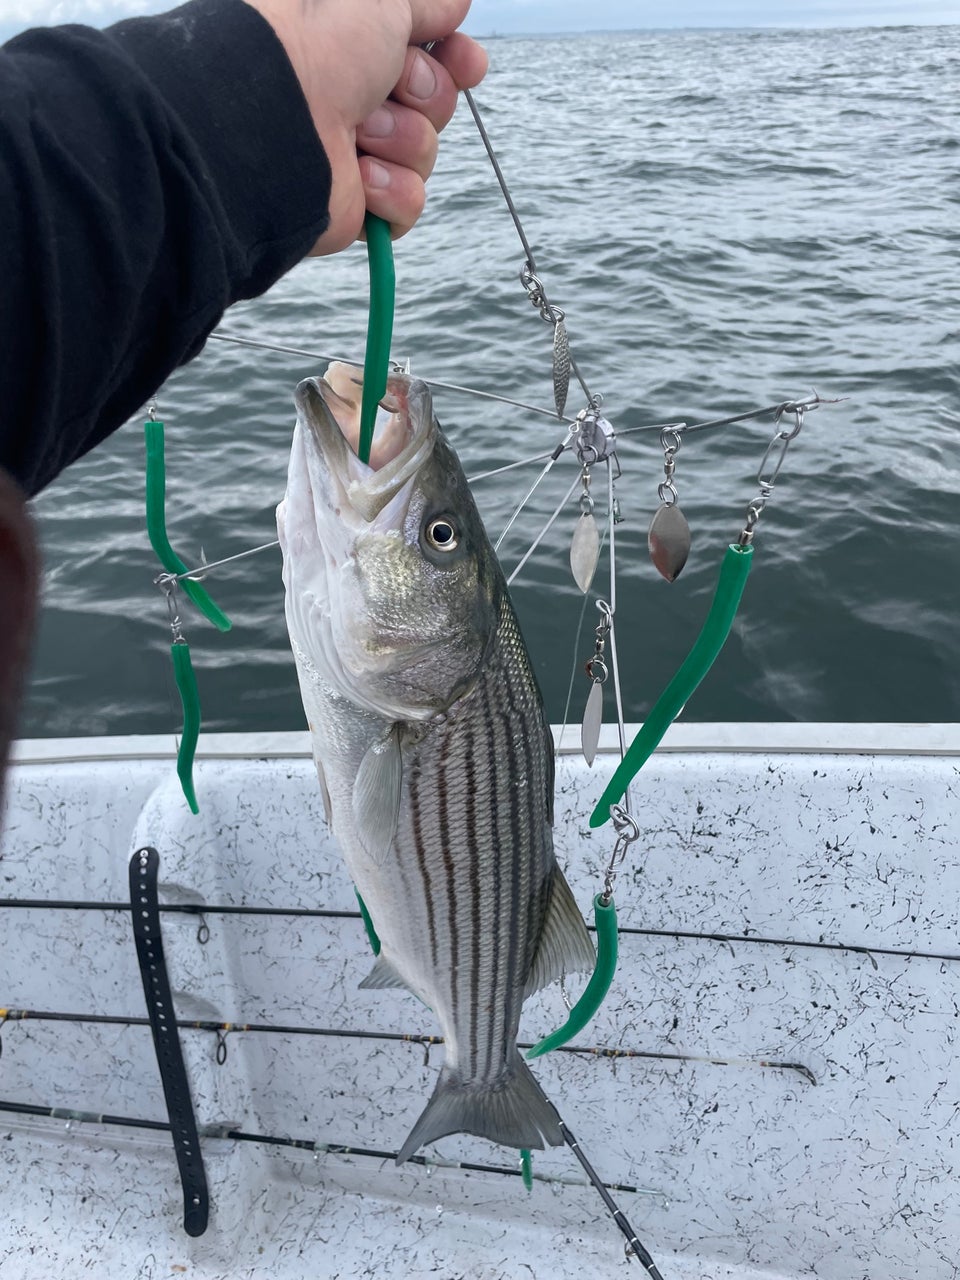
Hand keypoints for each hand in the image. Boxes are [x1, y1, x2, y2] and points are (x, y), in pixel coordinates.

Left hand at [245, 0, 487, 252]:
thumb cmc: (319, 44)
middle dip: (425, 95)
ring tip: (361, 132)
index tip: (467, 63)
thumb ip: (427, 1)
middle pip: (437, 106)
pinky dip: (393, 191)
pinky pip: (409, 205)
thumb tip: (456, 4)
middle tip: (391, 87)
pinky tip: (362, 177)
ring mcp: (356, 153)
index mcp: (359, 48)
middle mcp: (356, 97)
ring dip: (403, 140)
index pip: (433, 59)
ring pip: (424, 155)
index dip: (456, 61)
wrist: (277, 117)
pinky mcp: (356, 206)